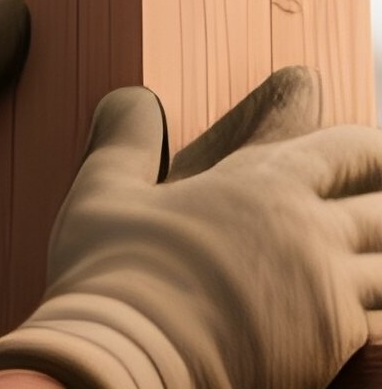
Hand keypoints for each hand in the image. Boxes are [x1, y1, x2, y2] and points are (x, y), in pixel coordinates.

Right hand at [0, 68, 381, 388]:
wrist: (130, 361)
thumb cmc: (114, 272)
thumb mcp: (104, 186)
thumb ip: (125, 134)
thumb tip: (136, 99)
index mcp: (263, 182)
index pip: (347, 151)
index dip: (367, 149)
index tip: (369, 152)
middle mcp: (310, 233)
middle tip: (378, 202)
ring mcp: (328, 295)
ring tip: (374, 257)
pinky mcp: (332, 351)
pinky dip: (381, 313)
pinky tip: (368, 313)